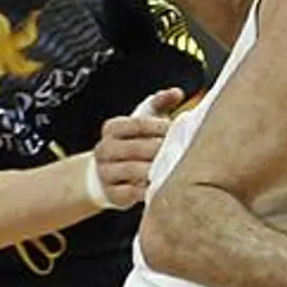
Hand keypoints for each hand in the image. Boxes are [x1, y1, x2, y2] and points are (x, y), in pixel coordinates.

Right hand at [88, 87, 183, 208]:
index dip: (160, 127)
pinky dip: (148, 190)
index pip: (137, 124)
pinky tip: (163, 187)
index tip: (176, 130)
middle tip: (181, 152)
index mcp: (112, 128)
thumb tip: (177, 92)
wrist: (106, 175)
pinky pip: (132, 192)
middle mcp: (104, 149)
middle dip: (160, 150)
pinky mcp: (112, 193)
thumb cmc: (133, 143)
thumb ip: (159, 104)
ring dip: (155, 170)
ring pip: (133, 170)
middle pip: (136, 148)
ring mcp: (105, 172)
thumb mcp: (142, 121)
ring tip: (174, 169)